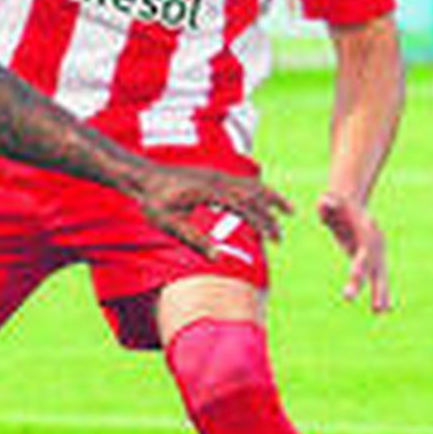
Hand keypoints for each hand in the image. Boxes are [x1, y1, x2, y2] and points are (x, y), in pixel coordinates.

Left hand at [136, 165, 291, 258]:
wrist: (142, 176)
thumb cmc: (153, 202)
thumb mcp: (169, 223)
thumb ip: (193, 239)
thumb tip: (217, 259)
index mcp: (208, 190)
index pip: (244, 206)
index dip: (262, 222)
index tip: (275, 239)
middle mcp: (216, 179)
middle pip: (254, 195)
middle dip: (271, 216)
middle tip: (280, 239)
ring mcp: (216, 174)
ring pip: (252, 184)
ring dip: (271, 197)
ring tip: (290, 211)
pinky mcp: (214, 174)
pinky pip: (243, 180)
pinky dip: (259, 190)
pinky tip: (265, 201)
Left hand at [318, 190, 390, 310]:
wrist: (349, 200)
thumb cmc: (335, 202)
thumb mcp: (328, 200)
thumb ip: (327, 203)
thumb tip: (326, 203)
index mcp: (366, 229)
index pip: (364, 251)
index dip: (361, 264)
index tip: (355, 277)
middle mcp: (376, 241)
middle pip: (375, 266)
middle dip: (373, 286)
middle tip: (373, 307)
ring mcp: (376, 249)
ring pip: (380, 274)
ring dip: (381, 293)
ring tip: (380, 312)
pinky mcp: (373, 256)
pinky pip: (377, 275)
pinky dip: (380, 291)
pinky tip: (381, 308)